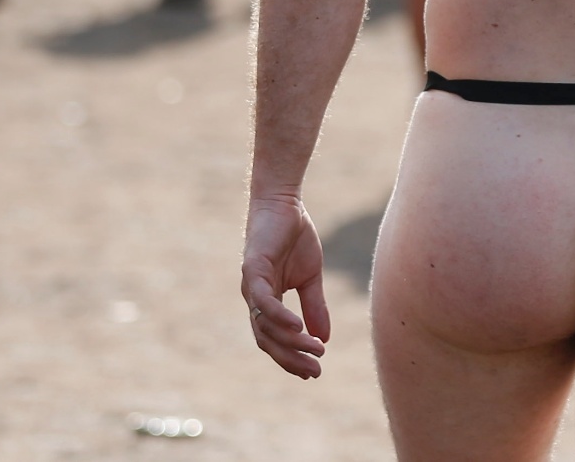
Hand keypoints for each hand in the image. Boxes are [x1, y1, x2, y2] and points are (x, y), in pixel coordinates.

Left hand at [241, 193, 331, 378]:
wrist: (284, 204)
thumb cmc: (294, 238)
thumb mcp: (311, 277)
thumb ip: (314, 307)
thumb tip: (323, 338)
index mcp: (267, 302)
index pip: (275, 339)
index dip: (292, 357)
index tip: (314, 371)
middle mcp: (254, 299)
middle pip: (268, 340)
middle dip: (291, 358)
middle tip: (315, 370)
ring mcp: (251, 286)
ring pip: (266, 325)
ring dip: (290, 341)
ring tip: (313, 351)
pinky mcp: (252, 269)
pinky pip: (263, 300)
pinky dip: (278, 316)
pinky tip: (297, 328)